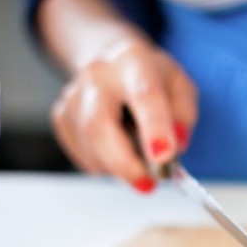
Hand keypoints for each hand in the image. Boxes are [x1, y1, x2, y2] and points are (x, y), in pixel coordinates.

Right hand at [50, 38, 197, 191]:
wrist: (114, 62)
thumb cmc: (153, 78)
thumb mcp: (182, 88)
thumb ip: (184, 116)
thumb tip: (175, 146)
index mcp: (135, 63)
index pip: (145, 95)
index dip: (154, 129)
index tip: (163, 157)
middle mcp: (98, 75)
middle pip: (99, 124)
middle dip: (124, 163)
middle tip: (147, 184)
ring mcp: (74, 94)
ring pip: (88, 143)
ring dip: (117, 168)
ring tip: (139, 170)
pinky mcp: (62, 115)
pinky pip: (81, 153)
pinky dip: (103, 166)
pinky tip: (119, 158)